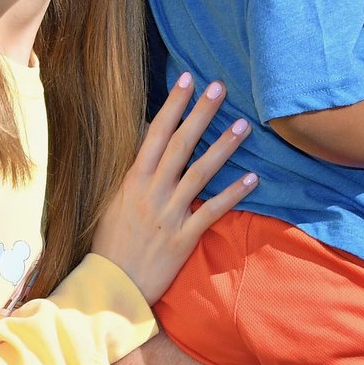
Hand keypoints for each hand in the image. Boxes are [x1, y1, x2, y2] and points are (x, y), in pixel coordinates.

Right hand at [90, 74, 255, 300]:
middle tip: (220, 87)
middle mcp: (152, 191)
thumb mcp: (114, 202)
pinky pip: (212, 211)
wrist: (110, 285)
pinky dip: (233, 194)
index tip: (187, 79)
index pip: (155, 133)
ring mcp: (169, 213)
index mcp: (132, 180)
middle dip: (200, 114)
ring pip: (200, 173)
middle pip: (180, 145)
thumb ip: (135, 176)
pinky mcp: (183, 237)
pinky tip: (253, 178)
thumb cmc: (110, 243)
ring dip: (223, 147)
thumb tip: (149, 147)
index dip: (173, 105)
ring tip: (244, 125)